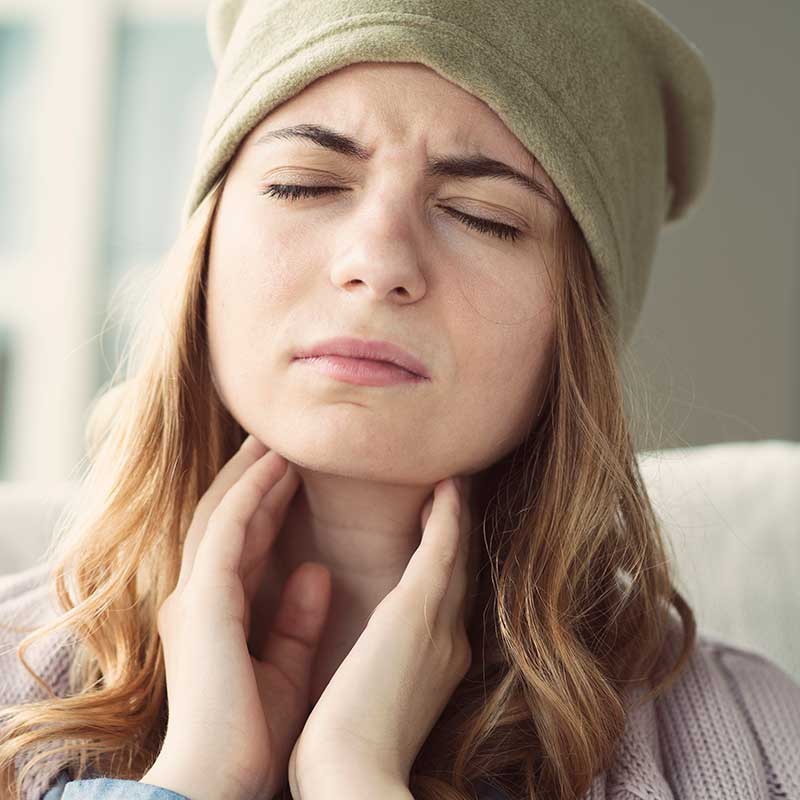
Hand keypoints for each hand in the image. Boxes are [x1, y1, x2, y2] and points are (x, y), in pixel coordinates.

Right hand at [144, 434, 331, 799]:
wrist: (220, 783)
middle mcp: (198, 598)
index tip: (290, 475)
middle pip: (226, 519)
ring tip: (277, 440)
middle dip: (251, 478)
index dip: (264, 505)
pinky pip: (228, 530)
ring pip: (223, 514)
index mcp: (215, 617)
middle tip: (278, 442)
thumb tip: (316, 573)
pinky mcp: (203, 600)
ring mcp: (195, 596)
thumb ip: (297, 621)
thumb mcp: (286, 669)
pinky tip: (274, 467)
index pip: (242, 544)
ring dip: (250, 474)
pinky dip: (251, 494)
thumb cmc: (252, 740)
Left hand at [287, 475, 474, 796]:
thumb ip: (373, 671)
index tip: (437, 538)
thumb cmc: (344, 755)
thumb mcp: (365, 705)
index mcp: (431, 665)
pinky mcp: (417, 610)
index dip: (444, 567)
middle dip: (458, 535)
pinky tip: (446, 485)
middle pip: (458, 574)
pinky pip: (441, 547)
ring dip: (455, 514)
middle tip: (455, 495)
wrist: (352, 782)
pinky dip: (448, 515)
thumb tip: (362, 653)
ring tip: (452, 481)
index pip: (441, 604)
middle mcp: (447, 640)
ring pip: (455, 554)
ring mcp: (438, 624)